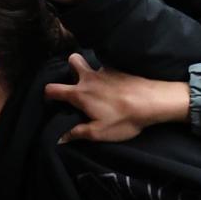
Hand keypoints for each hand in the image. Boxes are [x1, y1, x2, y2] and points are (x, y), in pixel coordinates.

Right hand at [46, 54, 189, 142]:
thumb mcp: (99, 133)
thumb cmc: (123, 119)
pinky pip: (110, 70)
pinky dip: (111, 77)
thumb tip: (60, 139)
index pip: (53, 88)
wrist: (152, 101)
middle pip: (72, 60)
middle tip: (77, 80)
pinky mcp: (121, 70)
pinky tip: (120, 88)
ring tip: (102, 88)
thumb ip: (78, 134)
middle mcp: (89, 78)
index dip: (48, 94)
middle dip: (71, 66)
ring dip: (94, 74)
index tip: (52, 100)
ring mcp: (106, 71)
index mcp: (80, 94)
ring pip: (94, 65)